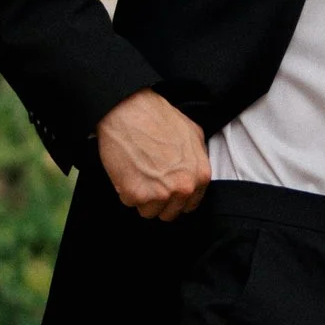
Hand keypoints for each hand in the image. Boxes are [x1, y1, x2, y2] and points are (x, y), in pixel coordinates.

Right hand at [97, 88, 210, 221]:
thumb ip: (198, 158)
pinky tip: (127, 170)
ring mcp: (160, 193)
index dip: (176, 198)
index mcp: (200, 176)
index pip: (189, 205)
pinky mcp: (136, 195)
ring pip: (149, 212)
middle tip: (149, 180)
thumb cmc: (159, 118)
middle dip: (158, 200)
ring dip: (141, 197)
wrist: (129, 111)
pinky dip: (125, 190)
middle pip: (169, 213)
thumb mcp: (193, 134)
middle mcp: (183, 188)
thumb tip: (194, 169)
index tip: (166, 189)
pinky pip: (129, 203)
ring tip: (138, 173)